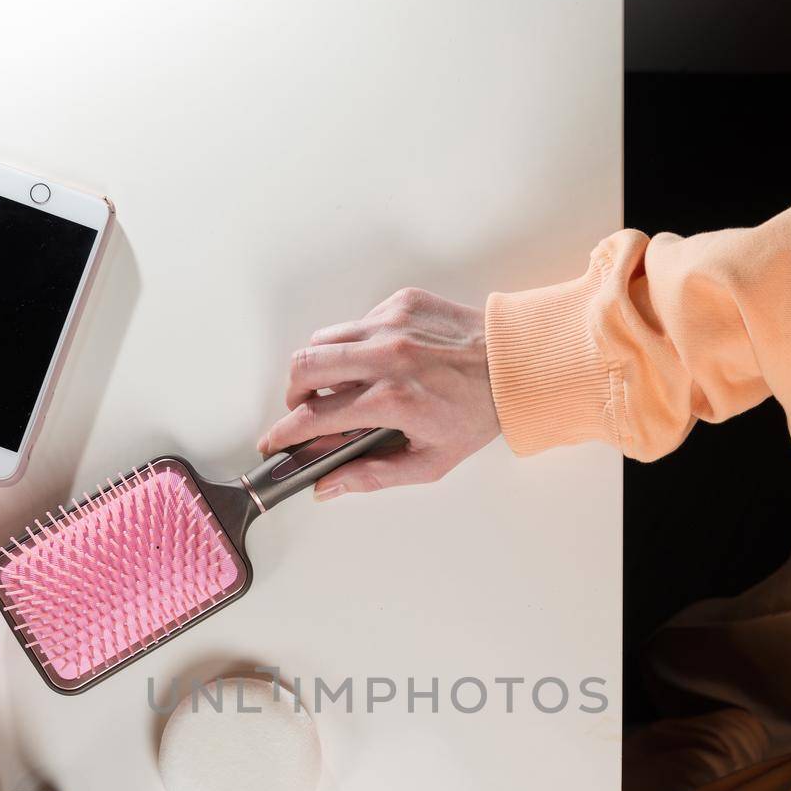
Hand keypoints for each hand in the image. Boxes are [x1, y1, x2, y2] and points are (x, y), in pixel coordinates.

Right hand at [257, 287, 499, 496]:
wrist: (515, 364)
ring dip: (320, 366)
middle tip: (304, 409)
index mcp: (393, 400)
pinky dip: (357, 345)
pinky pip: (357, 323)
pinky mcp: (400, 303)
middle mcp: (388, 357)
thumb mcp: (429, 461)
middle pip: (304, 367)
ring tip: (341, 386)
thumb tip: (328, 487)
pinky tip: (379, 361)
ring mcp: (392, 325)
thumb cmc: (478, 413)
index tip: (274, 443)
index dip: (286, 433)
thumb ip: (372, 476)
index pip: (316, 417)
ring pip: (324, 340)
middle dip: (293, 393)